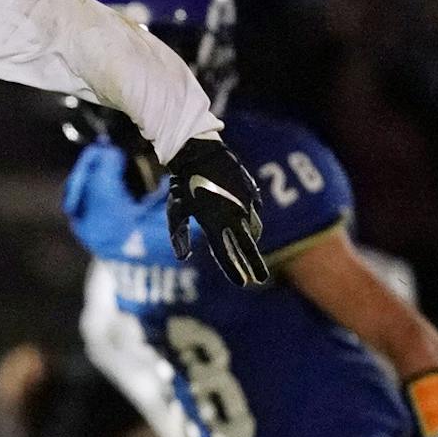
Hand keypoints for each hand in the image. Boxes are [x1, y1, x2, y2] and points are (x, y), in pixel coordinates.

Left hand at [166, 136, 268, 286]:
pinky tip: (246, 221)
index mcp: (214, 224)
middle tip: (261, 279)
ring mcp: (244, 203)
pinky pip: (255, 212)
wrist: (199, 152)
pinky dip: (251, 219)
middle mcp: (232, 216)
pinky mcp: (251, 192)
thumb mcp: (176, 211)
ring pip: (254, 229)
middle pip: (248, 247)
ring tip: (249, 249)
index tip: (242, 283)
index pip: (226, 254)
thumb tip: (183, 257)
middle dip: (255, 265)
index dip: (233, 270)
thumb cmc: (183, 184)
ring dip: (251, 241)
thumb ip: (179, 235)